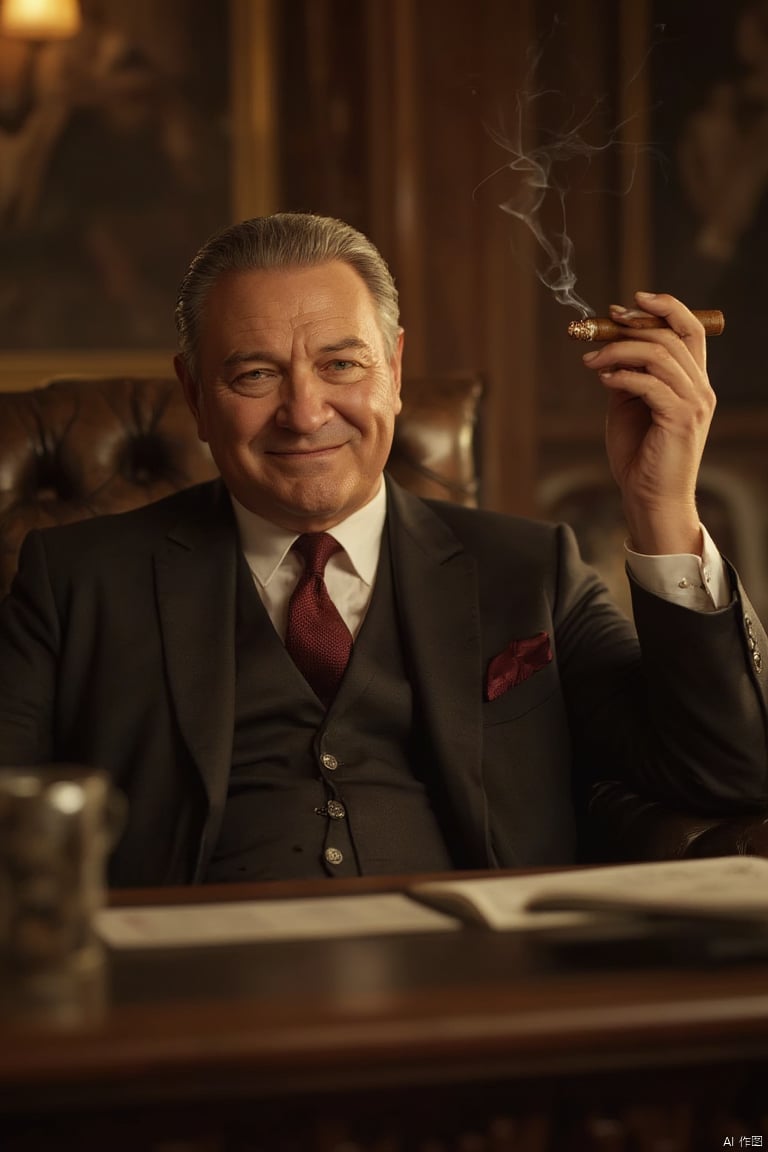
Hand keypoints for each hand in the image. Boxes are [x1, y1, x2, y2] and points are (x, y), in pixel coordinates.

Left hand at [581, 291, 715, 555]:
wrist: (649, 497)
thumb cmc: (639, 455)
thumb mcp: (629, 405)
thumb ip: (628, 375)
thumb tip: (610, 347)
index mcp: (692, 381)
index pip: (690, 329)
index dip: (663, 307)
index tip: (628, 303)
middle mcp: (700, 388)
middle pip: (672, 335)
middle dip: (632, 326)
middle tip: (598, 329)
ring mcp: (693, 403)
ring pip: (659, 354)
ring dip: (619, 350)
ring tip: (591, 360)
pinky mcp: (680, 419)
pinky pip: (650, 383)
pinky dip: (622, 375)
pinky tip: (602, 377)